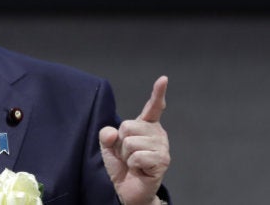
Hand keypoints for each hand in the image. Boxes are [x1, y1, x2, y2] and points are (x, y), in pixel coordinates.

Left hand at [99, 76, 169, 204]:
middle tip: (127, 155)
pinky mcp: (163, 160)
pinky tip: (139, 170)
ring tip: (133, 163)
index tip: (163, 79)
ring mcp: (162, 146)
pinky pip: (138, 156)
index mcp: (145, 126)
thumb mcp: (108, 147)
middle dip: (120, 143)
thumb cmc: (120, 166)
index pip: (152, 107)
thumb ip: (106, 135)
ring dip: (126, 156)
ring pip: (131, 142)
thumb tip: (111, 132)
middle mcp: (156, 133)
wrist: (125, 190)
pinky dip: (133, 164)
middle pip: (128, 126)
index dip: (158, 93)